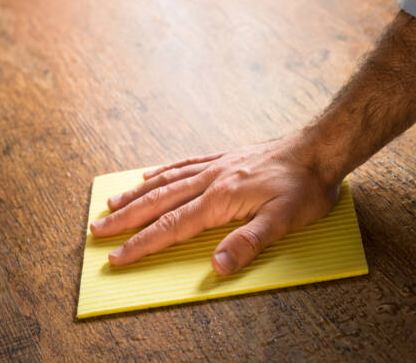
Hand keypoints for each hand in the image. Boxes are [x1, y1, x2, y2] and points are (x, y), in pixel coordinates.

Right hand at [89, 134, 341, 274]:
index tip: (117, 257)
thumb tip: (216, 267)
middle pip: (158, 202)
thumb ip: (248, 243)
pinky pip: (183, 164)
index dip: (142, 244)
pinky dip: (162, 172)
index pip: (172, 226)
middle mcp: (210, 180)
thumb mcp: (284, 220)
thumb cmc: (304, 187)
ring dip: (136, 195)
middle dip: (126, 219)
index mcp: (220, 199)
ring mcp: (214, 166)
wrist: (318, 148)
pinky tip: (149, 175)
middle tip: (97, 231)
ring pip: (165, 181)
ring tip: (111, 204)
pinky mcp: (223, 157)